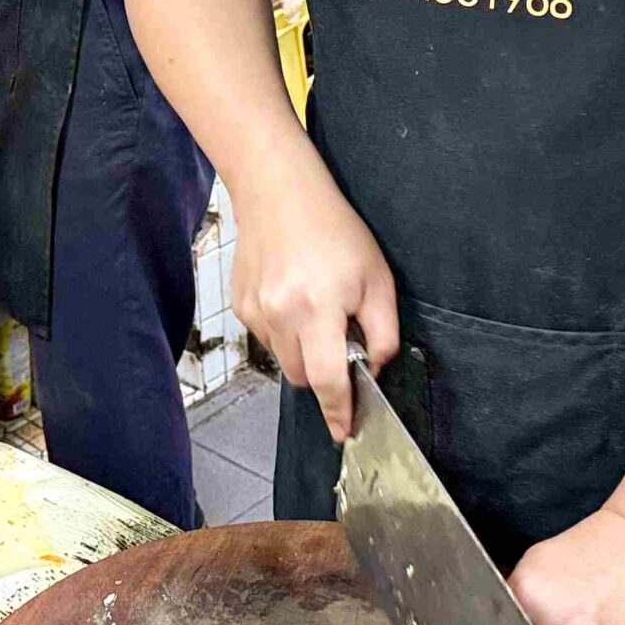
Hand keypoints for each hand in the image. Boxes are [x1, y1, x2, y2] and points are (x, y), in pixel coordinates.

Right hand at [228, 168, 397, 440]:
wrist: (279, 193)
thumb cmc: (334, 230)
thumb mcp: (377, 277)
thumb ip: (383, 330)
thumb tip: (374, 367)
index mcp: (318, 310)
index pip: (328, 380)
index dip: (338, 411)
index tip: (344, 432)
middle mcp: (281, 316)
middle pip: (304, 377)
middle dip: (324, 373)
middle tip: (340, 341)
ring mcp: (256, 312)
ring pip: (283, 360)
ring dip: (303, 352)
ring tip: (316, 310)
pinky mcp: (241, 305)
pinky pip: (267, 338)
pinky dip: (284, 332)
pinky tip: (294, 298)